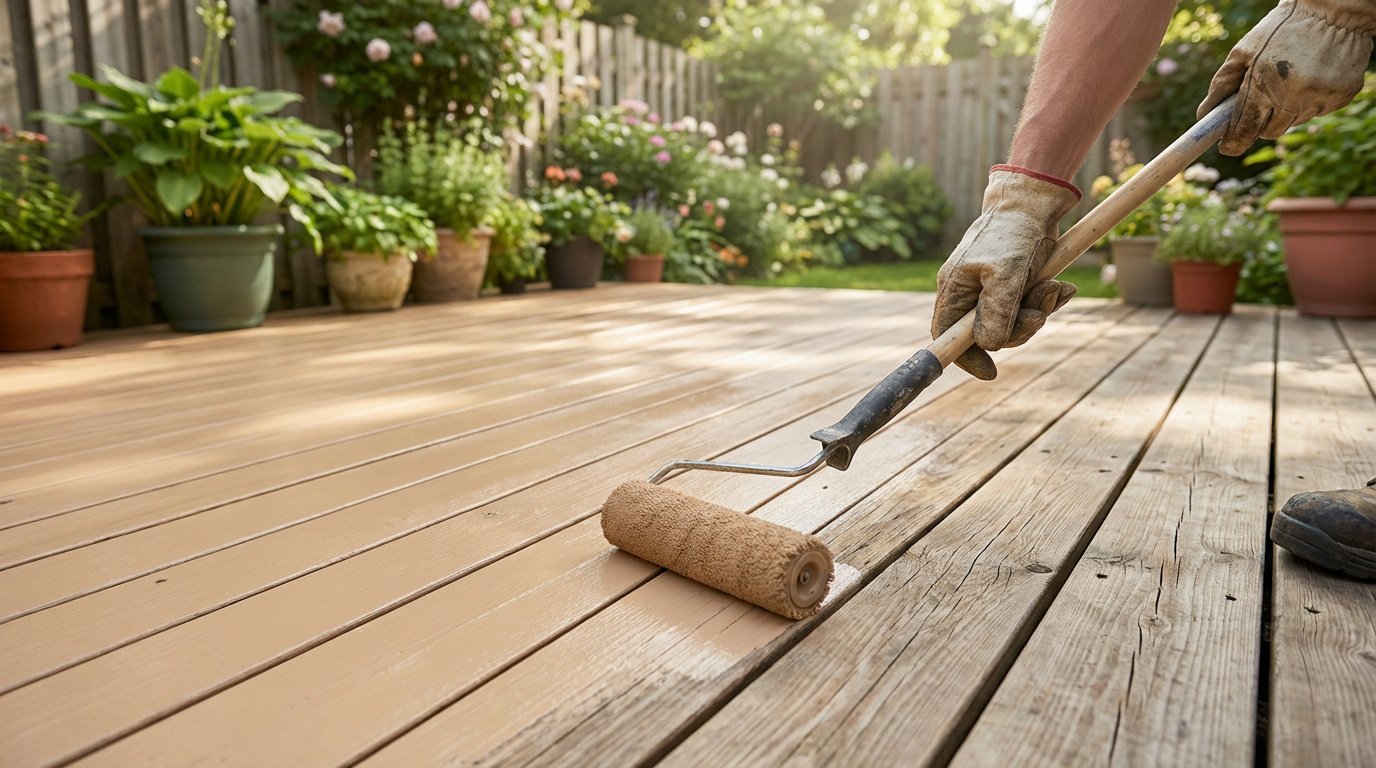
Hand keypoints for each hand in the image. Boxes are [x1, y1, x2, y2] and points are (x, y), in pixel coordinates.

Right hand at [932, 166, 1079, 380]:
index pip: (947, 335)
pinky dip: (1046, 300)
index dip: (965, 357)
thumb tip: (990, 346)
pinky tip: (1060, 286)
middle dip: (1020, 327)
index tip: (990, 372)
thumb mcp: (1006, 274)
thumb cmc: (1014, 233)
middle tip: (1041, 309)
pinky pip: (1027, 307)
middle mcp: (969, 292)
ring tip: (1055, 288)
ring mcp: (991, 289)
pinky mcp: (1013, 284)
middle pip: (988, 333)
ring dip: (1039, 310)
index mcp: (955, 289)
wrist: (1034, 201)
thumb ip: (996, 312)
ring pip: (1012, 322)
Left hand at [1199, 0, 1375, 155]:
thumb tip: (1204, 117)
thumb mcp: (1243, 51)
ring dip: (1287, 110)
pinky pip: (1318, 111)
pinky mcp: (1342, 96)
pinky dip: (1310, 100)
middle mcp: (1295, 96)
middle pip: (1269, 131)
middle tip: (1263, 100)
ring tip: (1291, 79)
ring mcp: (1321, 97)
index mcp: (1264, 84)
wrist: (1334, 11)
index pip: (1245, 130)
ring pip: (1294, 122)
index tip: (1227, 146)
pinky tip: (1312, 76)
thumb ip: (1221, 85)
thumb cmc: (1280, 29)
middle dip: (1261, 122)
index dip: (1234, 142)